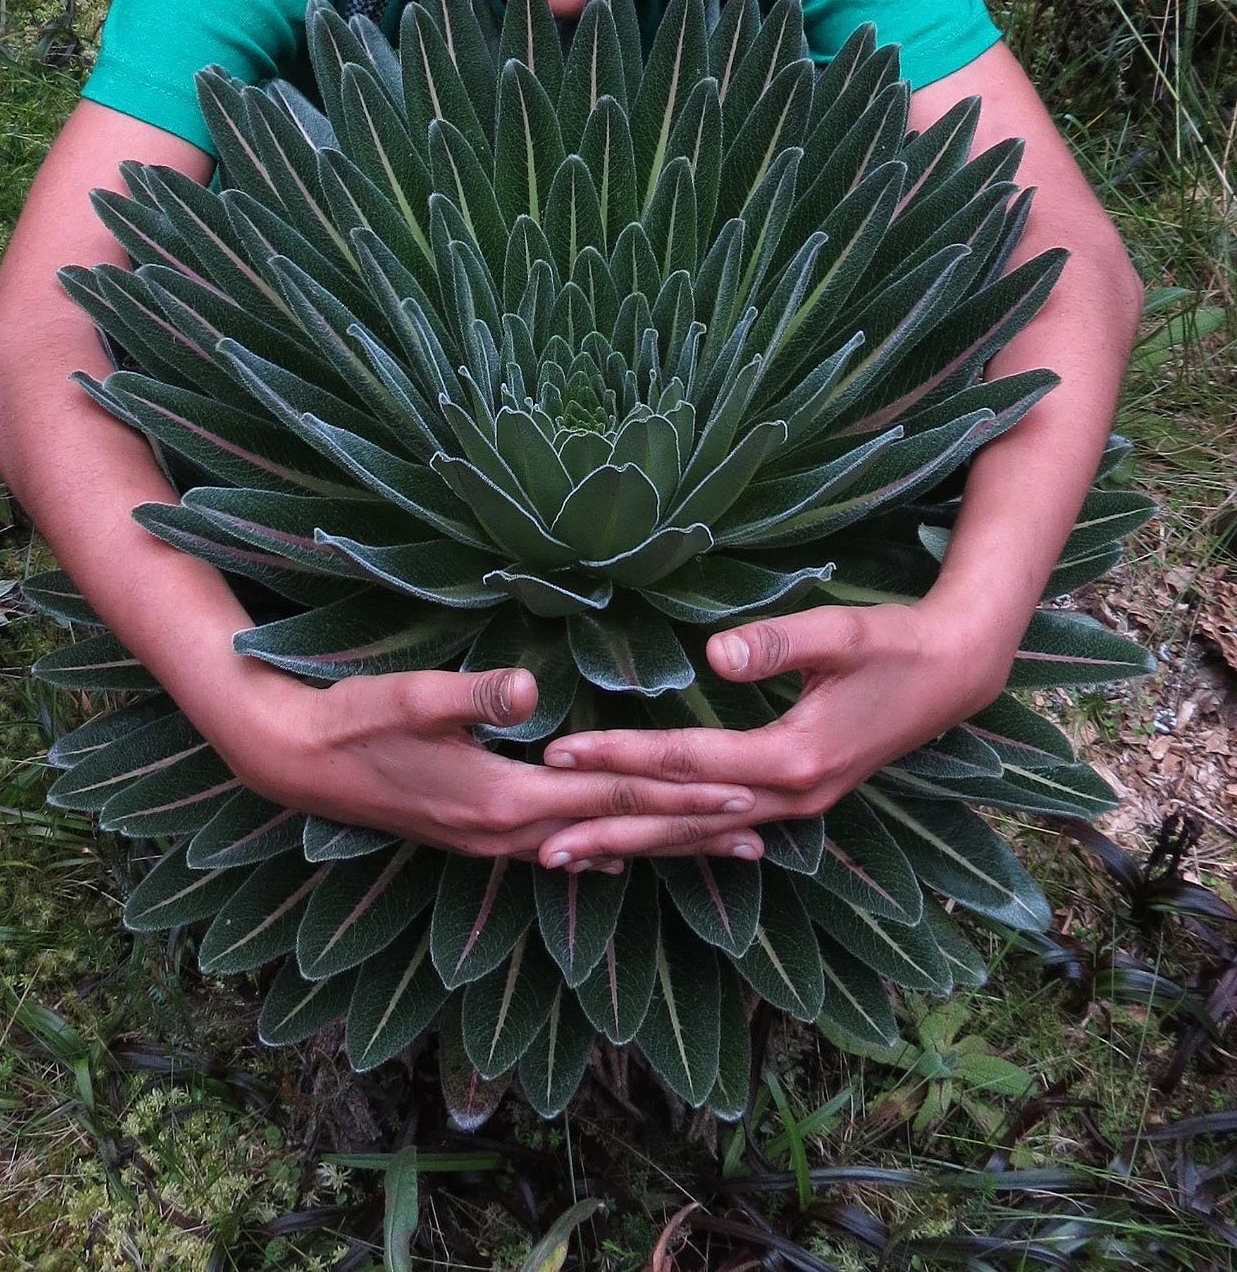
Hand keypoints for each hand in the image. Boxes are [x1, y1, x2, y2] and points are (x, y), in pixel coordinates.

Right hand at [208, 658, 764, 867]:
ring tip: (715, 850)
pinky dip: (604, 847)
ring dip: (656, 844)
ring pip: (596, 846)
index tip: (743, 794)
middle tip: (763, 835)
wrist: (295, 761)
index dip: (680, 792)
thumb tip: (524, 688)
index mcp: (505, 799)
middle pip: (619, 833)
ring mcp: (492, 841)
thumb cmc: (354, 720)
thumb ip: (472, 696)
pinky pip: (561, 847)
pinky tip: (620, 855)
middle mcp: (508, 833)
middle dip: (691, 832)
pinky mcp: (476, 834)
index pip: (614, 795)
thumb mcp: (411, 698)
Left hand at [536, 599, 1017, 867]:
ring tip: (570, 859)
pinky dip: (676, 838)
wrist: (954, 673)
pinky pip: (722, 829)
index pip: (684, 762)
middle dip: (609, 829)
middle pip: (682, 819)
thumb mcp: (839, 631)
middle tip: (537, 843)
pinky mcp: (798, 799)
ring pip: (699, 834)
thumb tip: (713, 653)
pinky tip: (644, 847)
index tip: (560, 753)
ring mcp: (796, 807)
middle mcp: (789, 797)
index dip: (620, 756)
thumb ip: (776, 642)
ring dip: (635, 846)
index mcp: (791, 757)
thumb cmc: (893, 643)